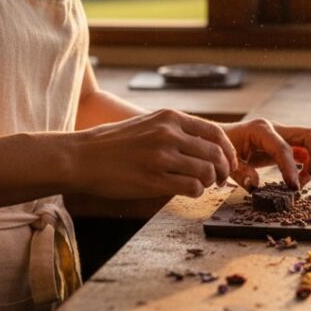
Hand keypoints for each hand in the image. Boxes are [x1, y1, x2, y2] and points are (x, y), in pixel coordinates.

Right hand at [69, 109, 238, 198]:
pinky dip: (197, 192)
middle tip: (219, 179)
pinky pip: (191, 187)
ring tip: (202, 185)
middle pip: (215, 153)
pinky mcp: (154, 180)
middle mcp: (169, 134)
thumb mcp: (147, 123)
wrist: (83, 156)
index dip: (227, 151)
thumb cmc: (114, 143)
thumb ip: (174, 129)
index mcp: (169, 118)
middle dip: (222, 169)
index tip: (228, 162)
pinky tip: (189, 191)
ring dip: (209, 182)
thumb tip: (203, 143)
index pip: (214, 133)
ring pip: (206, 171)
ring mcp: (162, 157)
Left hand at [222, 118, 310, 189]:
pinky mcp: (286, 141)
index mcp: (260, 130)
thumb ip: (240, 173)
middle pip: (306, 135)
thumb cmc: (222, 150)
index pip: (282, 148)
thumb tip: (255, 184)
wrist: (219, 139)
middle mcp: (275, 128)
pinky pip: (309, 143)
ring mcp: (283, 133)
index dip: (290, 168)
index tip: (294, 187)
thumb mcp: (226, 163)